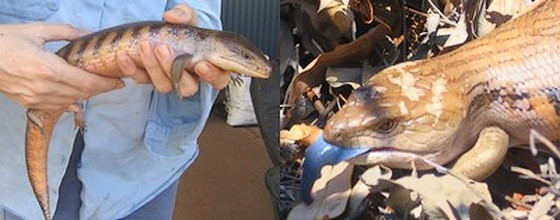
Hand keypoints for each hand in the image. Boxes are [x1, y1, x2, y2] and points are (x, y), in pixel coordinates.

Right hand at [0, 23, 124, 109]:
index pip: (86, 82)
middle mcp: (44, 87)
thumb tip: (88, 33)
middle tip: (113, 84)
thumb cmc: (6, 41)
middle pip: (82, 93)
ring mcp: (36, 98)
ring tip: (97, 88)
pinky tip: (78, 100)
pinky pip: (56, 106)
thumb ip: (66, 32)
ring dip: (86, 96)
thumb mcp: (37, 31)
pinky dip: (70, 103)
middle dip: (100, 89)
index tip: (119, 82)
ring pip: (71, 102)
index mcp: (49, 69)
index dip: (105, 84)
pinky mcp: (28, 103)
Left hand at [116, 4, 229, 96]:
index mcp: (208, 65)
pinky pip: (142, 80)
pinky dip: (132, 69)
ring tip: (144, 46)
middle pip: (189, 87)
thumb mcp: (187, 17)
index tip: (201, 64)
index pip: (218, 79)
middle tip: (163, 49)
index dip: (212, 75)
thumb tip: (172, 17)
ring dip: (153, 68)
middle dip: (174, 69)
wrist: (160, 31)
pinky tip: (124, 57)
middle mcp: (191, 78)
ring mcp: (170, 80)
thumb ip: (184, 14)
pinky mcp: (151, 80)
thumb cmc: (183, 28)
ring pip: (164, 86)